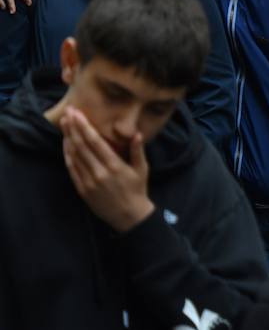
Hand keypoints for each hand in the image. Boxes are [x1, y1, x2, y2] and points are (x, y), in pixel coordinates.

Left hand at [60, 107, 155, 233]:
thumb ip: (137, 151)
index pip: (95, 142)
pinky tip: (66, 145)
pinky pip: (72, 169)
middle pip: (81, 146)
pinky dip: (67, 155)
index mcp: (114, 166)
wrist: (129, 216)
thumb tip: (135, 133)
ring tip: (64, 124)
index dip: (85, 127)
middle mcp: (99, 172)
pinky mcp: (82, 189)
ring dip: (68, 139)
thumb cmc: (137, 190)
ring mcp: (88, 181)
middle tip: (68, 113)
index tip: (78, 114)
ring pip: (74, 156)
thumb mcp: (142, 169)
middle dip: (73, 128)